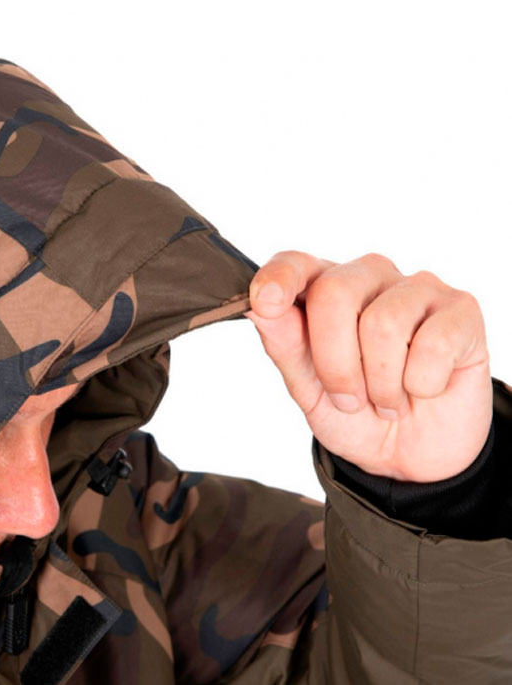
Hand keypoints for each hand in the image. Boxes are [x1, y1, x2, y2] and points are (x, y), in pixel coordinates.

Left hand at [243, 251, 493, 481]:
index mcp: (324, 289)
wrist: (411, 456)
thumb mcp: (308, 390)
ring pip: (382, 323)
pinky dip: (421, 383)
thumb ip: (285, 347)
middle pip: (335, 293)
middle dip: (334, 361)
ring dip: (380, 382)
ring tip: (387, 400)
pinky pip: (433, 343)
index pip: (295, 263)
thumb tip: (258, 308)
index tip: (264, 303)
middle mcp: (369, 278)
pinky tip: (423, 389)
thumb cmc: (355, 413)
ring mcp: (417, 289)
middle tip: (348, 398)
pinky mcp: (461, 311)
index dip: (278, 278)